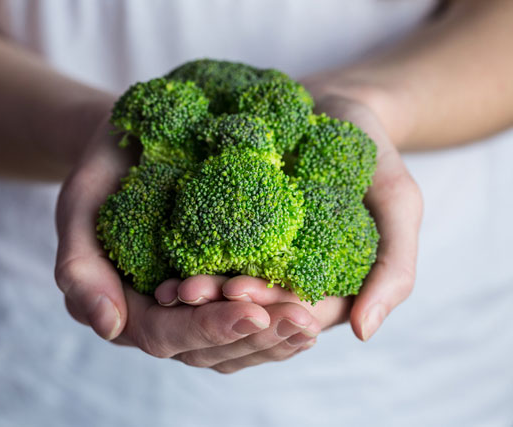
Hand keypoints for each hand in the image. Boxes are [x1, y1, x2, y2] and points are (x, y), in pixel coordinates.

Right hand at [54, 114, 318, 372]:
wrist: (130, 147)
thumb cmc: (103, 173)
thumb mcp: (79, 207)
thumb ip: (80, 267)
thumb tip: (109, 327)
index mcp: (125, 306)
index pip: (166, 334)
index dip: (209, 328)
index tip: (253, 312)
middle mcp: (162, 316)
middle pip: (209, 349)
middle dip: (256, 337)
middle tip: (302, 320)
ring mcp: (193, 308)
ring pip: (234, 345)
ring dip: (276, 338)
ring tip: (313, 321)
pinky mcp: (219, 290)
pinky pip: (250, 319)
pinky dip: (279, 318)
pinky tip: (313, 308)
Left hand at [158, 90, 422, 341]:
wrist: (332, 104)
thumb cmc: (369, 150)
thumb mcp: (398, 200)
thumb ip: (394, 264)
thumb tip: (364, 332)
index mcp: (330, 284)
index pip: (298, 315)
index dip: (268, 311)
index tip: (238, 292)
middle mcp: (289, 281)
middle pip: (255, 313)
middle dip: (222, 308)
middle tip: (188, 292)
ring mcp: (258, 260)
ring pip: (226, 298)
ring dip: (199, 298)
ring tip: (171, 287)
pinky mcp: (231, 235)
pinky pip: (208, 261)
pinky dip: (188, 269)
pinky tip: (161, 267)